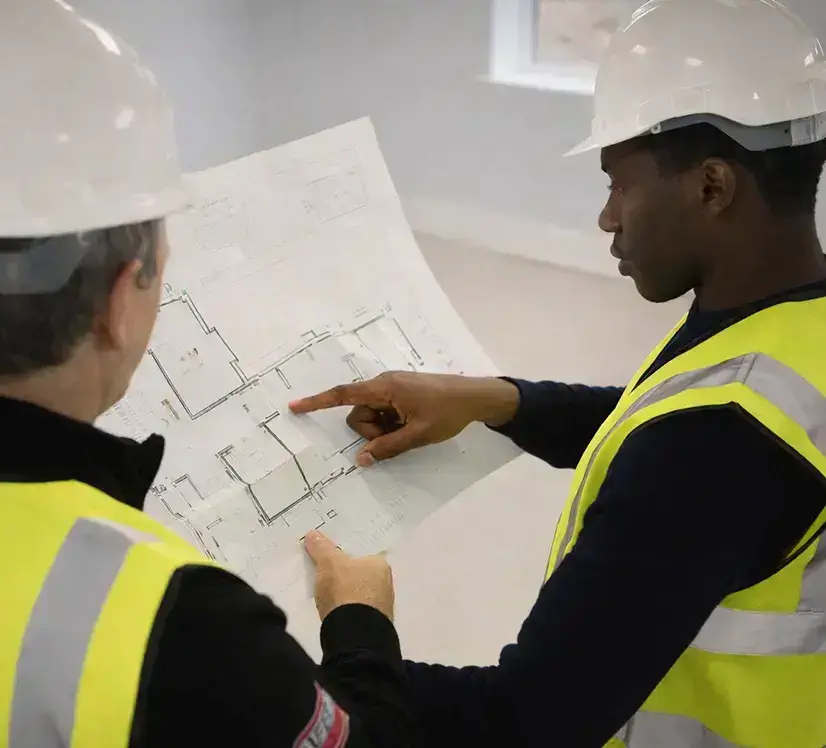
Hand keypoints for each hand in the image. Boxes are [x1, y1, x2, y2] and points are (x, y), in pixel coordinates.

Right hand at [289, 371, 518, 464]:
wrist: (475, 397)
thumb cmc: (447, 413)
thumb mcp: (418, 435)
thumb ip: (388, 448)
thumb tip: (360, 459)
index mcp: (385, 388)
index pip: (344, 395)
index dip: (318, 402)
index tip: (295, 406)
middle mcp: (385, 384)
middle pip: (358, 413)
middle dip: (370, 431)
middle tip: (397, 437)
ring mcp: (394, 387)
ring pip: (371, 415)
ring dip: (383, 429)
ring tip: (409, 431)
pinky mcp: (402, 393)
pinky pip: (384, 411)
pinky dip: (391, 423)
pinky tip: (411, 427)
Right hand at [304, 530, 394, 620]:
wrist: (354, 634)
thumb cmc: (345, 590)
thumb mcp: (329, 564)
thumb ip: (321, 548)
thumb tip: (313, 533)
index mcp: (380, 564)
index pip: (363, 555)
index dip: (346, 556)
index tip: (332, 560)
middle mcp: (386, 583)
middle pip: (362, 574)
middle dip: (347, 576)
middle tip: (326, 576)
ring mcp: (383, 606)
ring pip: (361, 594)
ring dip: (347, 595)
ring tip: (327, 595)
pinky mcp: (374, 625)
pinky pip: (358, 611)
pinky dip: (348, 610)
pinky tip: (336, 612)